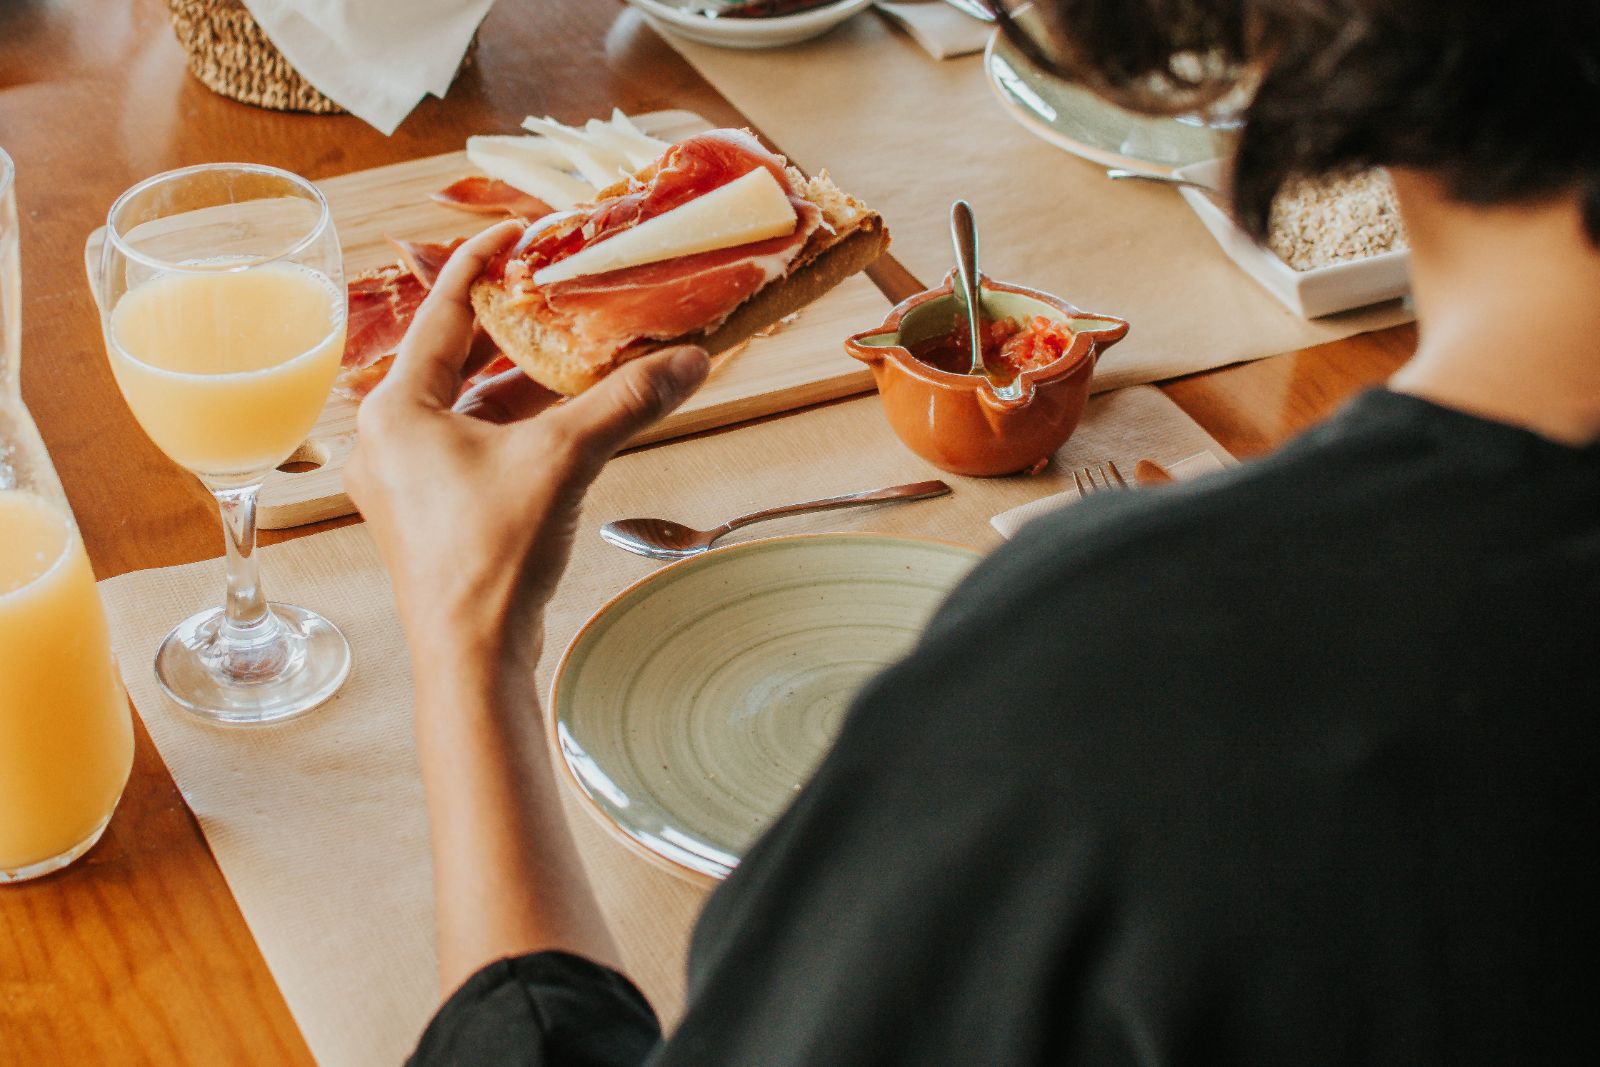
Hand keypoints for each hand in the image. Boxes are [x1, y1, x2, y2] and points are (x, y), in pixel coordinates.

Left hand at [345, 221, 710, 675]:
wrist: (472, 655)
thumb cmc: (493, 553)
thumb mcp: (564, 457)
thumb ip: (626, 401)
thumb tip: (689, 360)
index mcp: (397, 408)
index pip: (439, 311)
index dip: (479, 264)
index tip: (514, 232)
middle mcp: (386, 439)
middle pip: (450, 360)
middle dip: (505, 329)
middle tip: (552, 292)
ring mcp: (402, 482)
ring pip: (461, 409)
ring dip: (513, 383)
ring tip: (569, 352)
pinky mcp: (426, 516)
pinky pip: (467, 448)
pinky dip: (509, 428)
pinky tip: (558, 422)